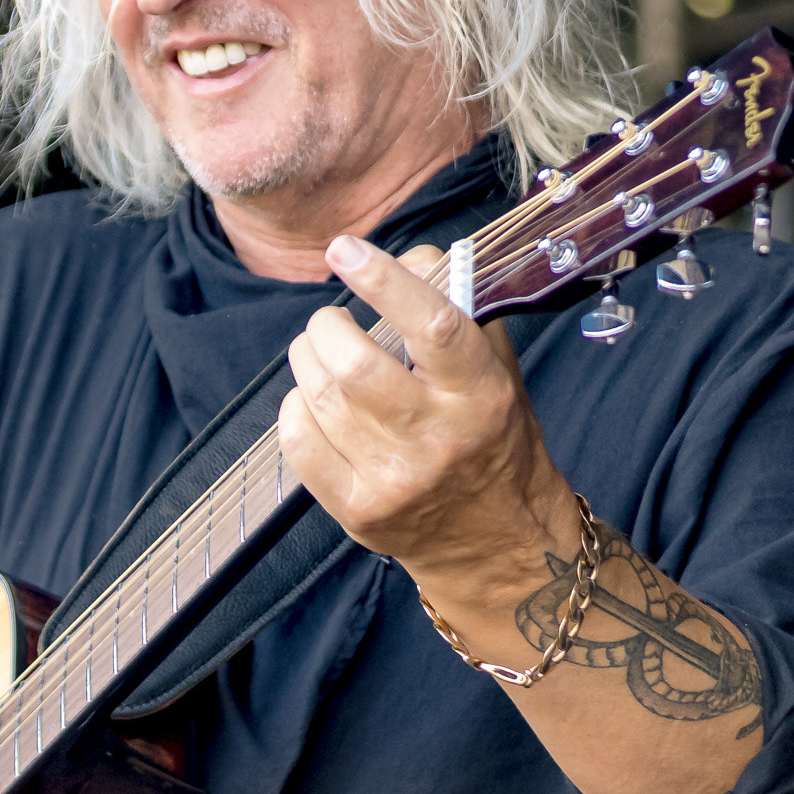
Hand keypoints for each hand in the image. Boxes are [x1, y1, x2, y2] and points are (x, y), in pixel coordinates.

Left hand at [278, 235, 578, 625]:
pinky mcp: (357, 510)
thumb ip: (459, 308)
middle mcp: (438, 440)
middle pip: (354, 365)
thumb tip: (411, 256)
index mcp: (481, 395)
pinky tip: (315, 400)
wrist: (497, 543)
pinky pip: (298, 438)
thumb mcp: (497, 371)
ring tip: (321, 353)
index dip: (383, 281)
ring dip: (308, 359)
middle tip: (331, 321)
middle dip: (327, 327)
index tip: (347, 250)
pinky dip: (296, 405)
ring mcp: (394, 480)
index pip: (432, 326)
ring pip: (320, 396)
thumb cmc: (492, 440)